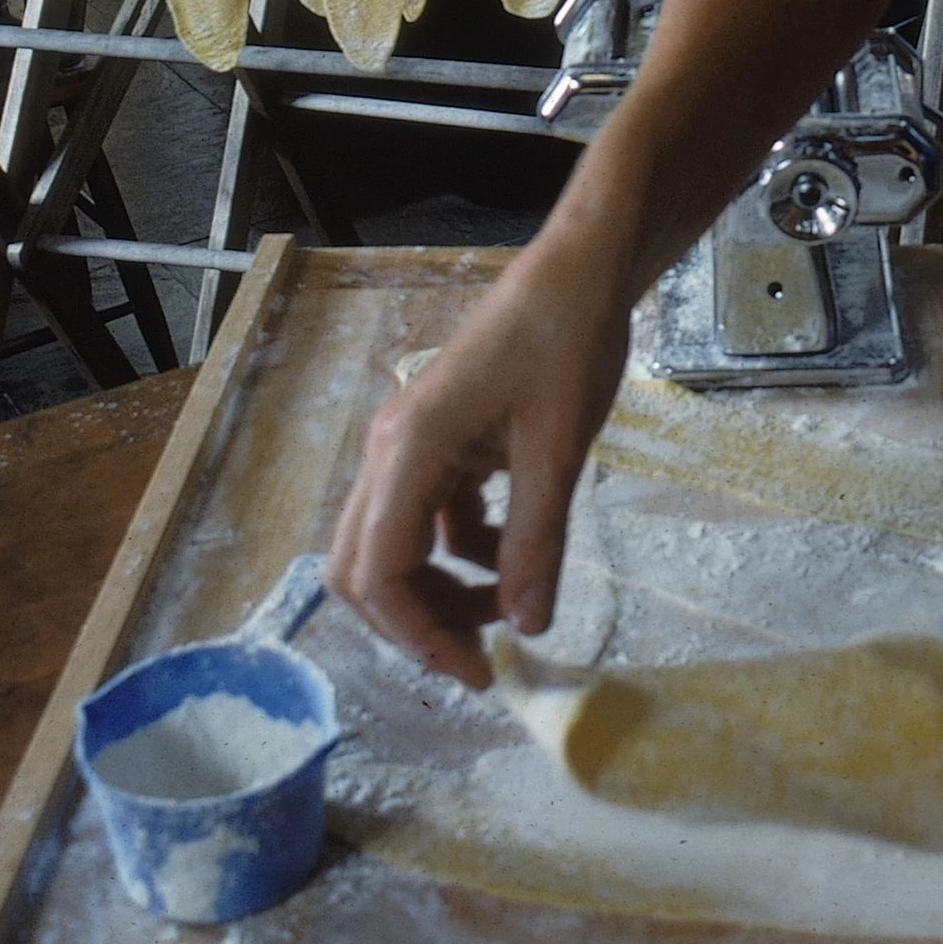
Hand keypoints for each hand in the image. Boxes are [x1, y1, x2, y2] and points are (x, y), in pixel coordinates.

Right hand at [326, 237, 630, 686]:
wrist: (578, 271)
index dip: (422, 637)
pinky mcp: (437, 441)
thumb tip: (527, 629)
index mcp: (411, 451)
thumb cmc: (568, 344)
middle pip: (364, 569)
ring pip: (390, 546)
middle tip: (484, 655)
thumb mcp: (561, 449)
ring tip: (509, 606)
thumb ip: (539, 540)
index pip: (381, 574)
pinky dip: (459, 552)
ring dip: (438, 590)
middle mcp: (392, 451)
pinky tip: (513, 552)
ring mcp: (410, 445)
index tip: (482, 672)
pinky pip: (425, 518)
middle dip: (416, 623)